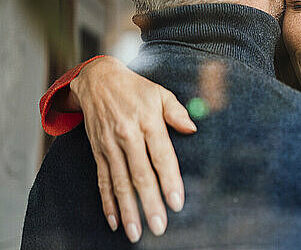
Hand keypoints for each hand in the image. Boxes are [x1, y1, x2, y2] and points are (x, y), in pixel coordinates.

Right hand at [70, 56, 196, 241]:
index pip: (161, 156)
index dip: (169, 180)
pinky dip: (107, 201)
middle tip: (159, 226)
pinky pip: (102, 179)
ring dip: (128, 210)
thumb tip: (192, 129)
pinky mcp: (98, 151)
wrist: (97, 80)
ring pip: (120, 182)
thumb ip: (177, 112)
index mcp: (148, 121)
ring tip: (136, 232)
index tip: (177, 202)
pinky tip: (113, 220)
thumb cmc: (135, 88)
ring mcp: (110, 145)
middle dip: (150, 203)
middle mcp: (128, 135)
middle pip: (141, 175)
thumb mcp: (160, 93)